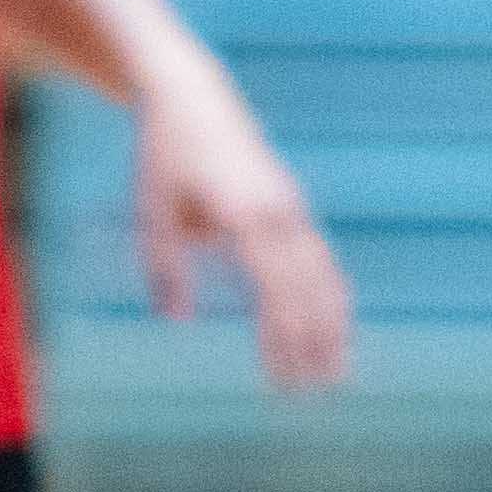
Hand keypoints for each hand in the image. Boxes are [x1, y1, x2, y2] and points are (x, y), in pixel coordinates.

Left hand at [131, 76, 353, 390]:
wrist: (192, 98)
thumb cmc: (165, 157)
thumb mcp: (153, 210)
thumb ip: (165, 266)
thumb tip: (173, 320)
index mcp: (242, 214)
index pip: (273, 290)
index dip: (281, 337)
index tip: (282, 377)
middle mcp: (276, 212)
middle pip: (308, 289)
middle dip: (315, 343)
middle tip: (317, 393)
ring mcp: (290, 207)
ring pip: (324, 275)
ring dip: (333, 325)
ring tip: (338, 372)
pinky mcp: (292, 205)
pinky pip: (320, 258)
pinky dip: (330, 295)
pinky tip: (334, 327)